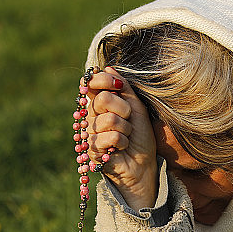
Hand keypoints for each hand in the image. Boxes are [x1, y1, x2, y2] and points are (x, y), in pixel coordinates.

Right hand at [84, 67, 156, 209]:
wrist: (143, 164)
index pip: (90, 83)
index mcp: (99, 104)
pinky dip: (122, 141)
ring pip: (107, 119)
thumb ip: (124, 88)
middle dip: (123, 108)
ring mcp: (89, 133)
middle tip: (129, 119)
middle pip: (101, 99)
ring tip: (126, 137)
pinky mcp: (91, 149)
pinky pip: (109, 136)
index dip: (103, 80)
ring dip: (125, 128)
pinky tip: (121, 148)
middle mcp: (91, 116)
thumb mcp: (137, 108)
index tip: (119, 86)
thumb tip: (108, 67)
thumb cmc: (140, 137)